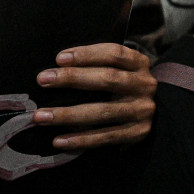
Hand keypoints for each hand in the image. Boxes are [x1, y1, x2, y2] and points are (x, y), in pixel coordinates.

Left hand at [33, 43, 156, 148]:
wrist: (154, 112)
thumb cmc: (124, 86)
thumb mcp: (121, 69)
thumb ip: (98, 65)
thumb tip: (58, 65)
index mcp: (140, 63)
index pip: (114, 54)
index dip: (87, 54)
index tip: (59, 58)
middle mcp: (145, 85)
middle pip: (108, 79)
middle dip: (73, 78)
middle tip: (43, 80)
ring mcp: (142, 110)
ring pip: (103, 111)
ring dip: (68, 114)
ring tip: (40, 116)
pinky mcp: (138, 133)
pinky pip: (105, 137)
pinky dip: (80, 139)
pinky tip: (58, 140)